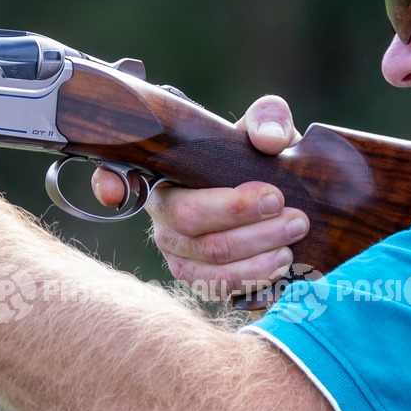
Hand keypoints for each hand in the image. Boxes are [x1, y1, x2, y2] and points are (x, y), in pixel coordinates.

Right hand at [93, 95, 310, 298]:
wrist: (283, 202)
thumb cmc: (258, 161)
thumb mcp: (264, 131)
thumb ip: (267, 120)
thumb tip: (269, 139)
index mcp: (163, 180)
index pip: (130, 183)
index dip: (119, 185)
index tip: (186, 189)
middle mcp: (164, 224)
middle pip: (192, 228)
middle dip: (242, 219)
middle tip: (288, 209)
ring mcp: (182, 259)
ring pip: (212, 265)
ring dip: (257, 254)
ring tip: (292, 237)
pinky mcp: (205, 284)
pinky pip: (225, 290)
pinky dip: (257, 279)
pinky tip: (283, 262)